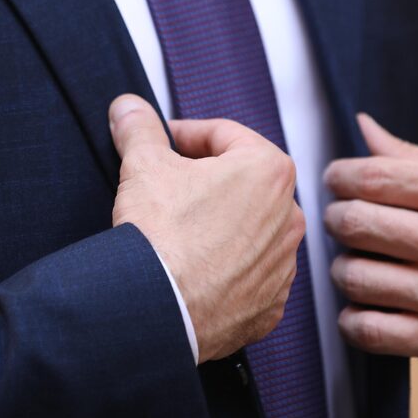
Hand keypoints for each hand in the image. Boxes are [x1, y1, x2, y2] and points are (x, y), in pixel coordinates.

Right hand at [109, 95, 303, 363]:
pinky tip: (194, 270)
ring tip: (179, 232)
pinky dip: (226, 270)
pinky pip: (249, 276)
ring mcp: (283, 265)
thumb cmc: (161, 233)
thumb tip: (129, 107)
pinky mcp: (270, 305)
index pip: (225, 135)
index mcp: (270, 170)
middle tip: (168, 186)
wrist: (158, 310)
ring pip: (248, 231)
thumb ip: (140, 128)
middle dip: (206, 180)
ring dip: (219, 225)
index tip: (163, 143)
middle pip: (242, 183)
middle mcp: (289, 216)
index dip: (186, 134)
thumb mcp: (143, 164)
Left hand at [323, 114, 417, 377]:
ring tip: (359, 263)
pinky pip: (366, 329)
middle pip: (353, 223)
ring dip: (344, 269)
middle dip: (336, 219)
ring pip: (352, 276)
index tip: (337, 182)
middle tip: (343, 221)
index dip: (339, 177)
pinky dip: (353, 319)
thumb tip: (364, 128)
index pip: (371, 176)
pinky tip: (365, 307)